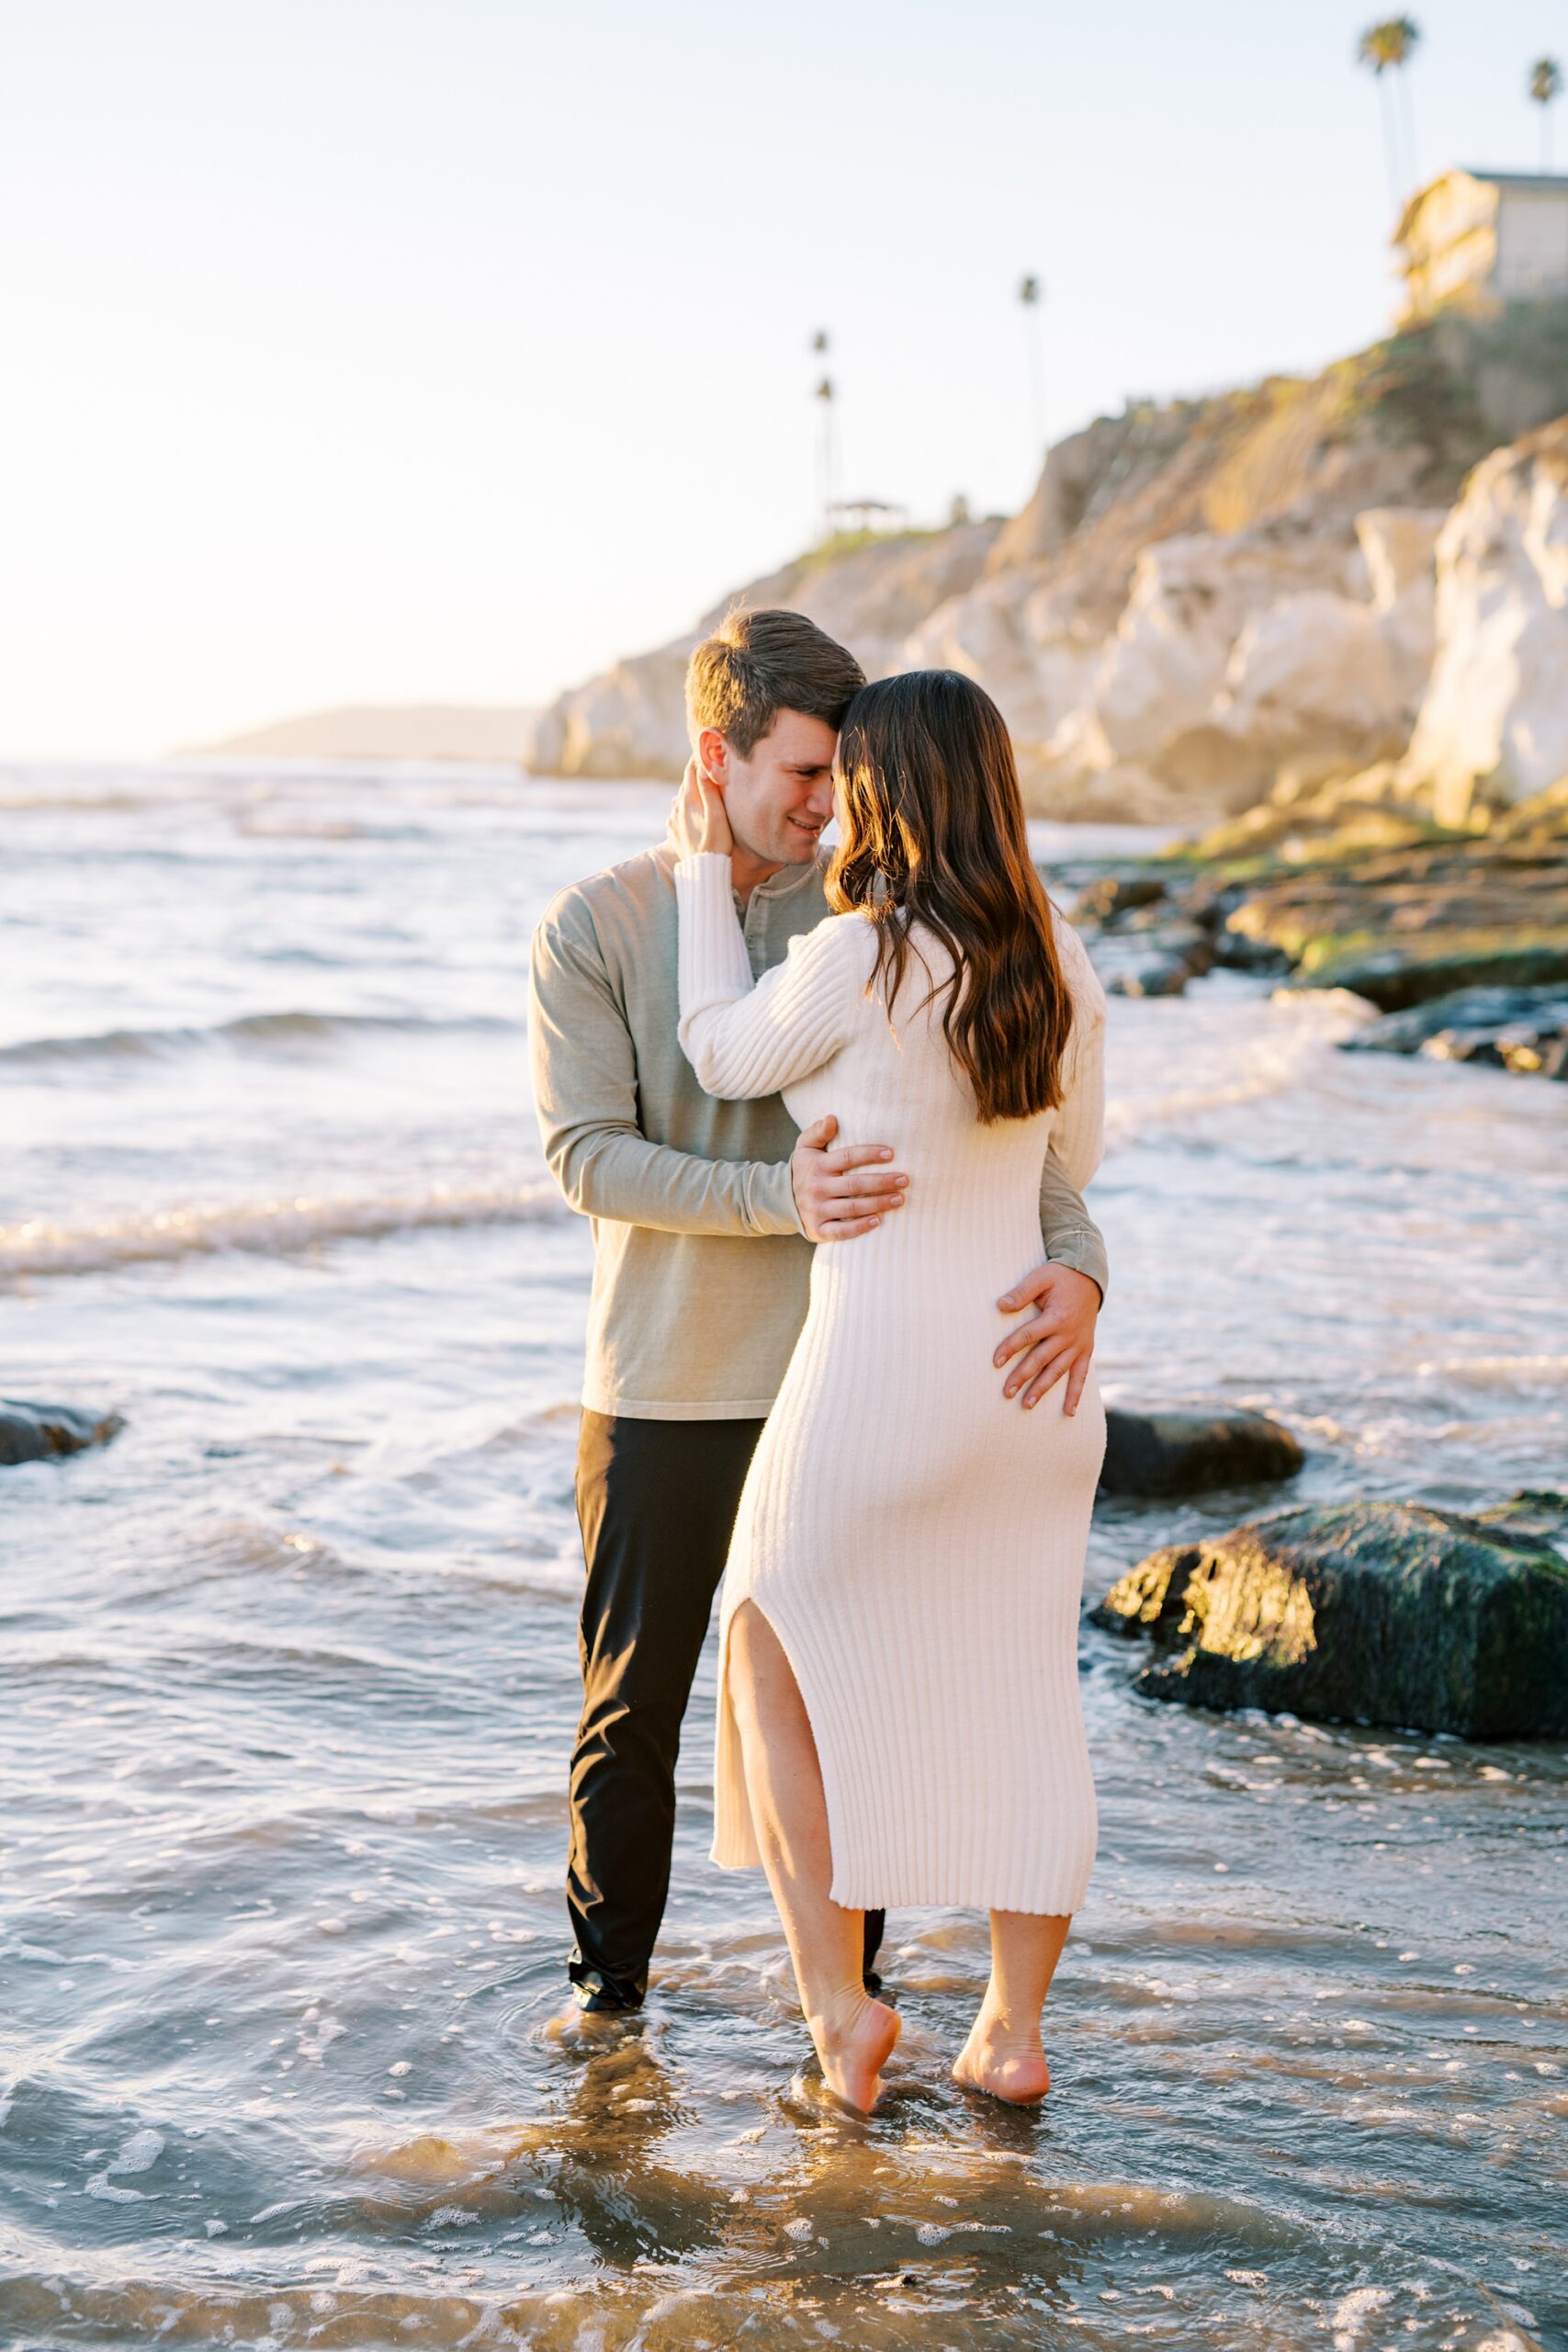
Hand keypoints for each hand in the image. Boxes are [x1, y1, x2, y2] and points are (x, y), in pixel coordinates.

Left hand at [668, 754, 733, 860]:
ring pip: (681, 798)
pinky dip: (685, 808)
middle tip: (707, 766)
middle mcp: (677, 807)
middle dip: (696, 774)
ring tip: (702, 790)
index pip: (691, 770)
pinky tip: (693, 812)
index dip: (698, 759)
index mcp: (689, 799)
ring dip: (691, 792)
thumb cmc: (716, 843)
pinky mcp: (673, 831)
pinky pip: (678, 813)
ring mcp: (673, 820)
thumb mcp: (717, 815)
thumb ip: (710, 790)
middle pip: (686, 783)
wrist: (702, 870)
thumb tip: (702, 767)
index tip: (706, 751)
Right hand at [790, 1115, 907, 1242]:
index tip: (890, 1154)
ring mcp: (817, 1210)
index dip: (869, 1154)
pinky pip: (841, 1231)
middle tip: (904, 1180)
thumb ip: (818, 1132)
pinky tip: (878, 1221)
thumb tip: (832, 1118)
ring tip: (899, 1199)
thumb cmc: (804, 1169)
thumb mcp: (805, 1147)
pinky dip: (860, 1227)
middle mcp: (817, 1188)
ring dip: (878, 1204)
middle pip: (854, 1185)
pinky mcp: (818, 1230)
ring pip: (852, 1208)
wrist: (782, 1199)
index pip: (847, 1157)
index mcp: (817, 1166)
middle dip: (881, 1182)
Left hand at [994, 1262, 1099, 1413]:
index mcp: (1056, 1317)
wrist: (1090, 1278)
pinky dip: (1076, 1394)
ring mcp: (1078, 1345)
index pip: (1028, 1336)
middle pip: (1041, 1359)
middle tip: (1006, 1392)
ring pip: (1058, 1371)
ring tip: (1027, 1405)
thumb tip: (1001, 1305)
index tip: (995, 1362)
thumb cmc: (1060, 1277)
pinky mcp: (1086, 1350)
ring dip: (1042, 1389)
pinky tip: (1069, 1412)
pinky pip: (1081, 1375)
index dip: (1010, 1348)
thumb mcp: (1041, 1277)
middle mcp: (1069, 1335)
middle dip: (1022, 1377)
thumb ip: (1021, 1292)